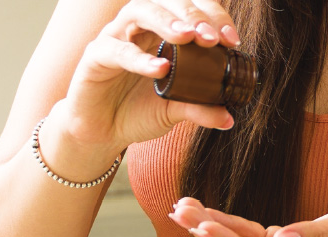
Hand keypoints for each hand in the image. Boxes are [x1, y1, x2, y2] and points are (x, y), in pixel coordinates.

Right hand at [46, 0, 241, 154]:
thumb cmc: (137, 110)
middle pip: (167, 2)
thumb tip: (229, 118)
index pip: (191, 8)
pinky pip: (117, 50)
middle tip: (211, 37)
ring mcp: (116, 37)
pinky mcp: (95, 56)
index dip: (214, 17)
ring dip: (167, 21)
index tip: (232, 40)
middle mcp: (140, 27)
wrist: (101, 132)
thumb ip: (200, 109)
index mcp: (163, 32)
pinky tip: (160, 69)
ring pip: (139, 11)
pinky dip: (140, 58)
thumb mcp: (175, 110)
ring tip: (188, 37)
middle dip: (193, 15)